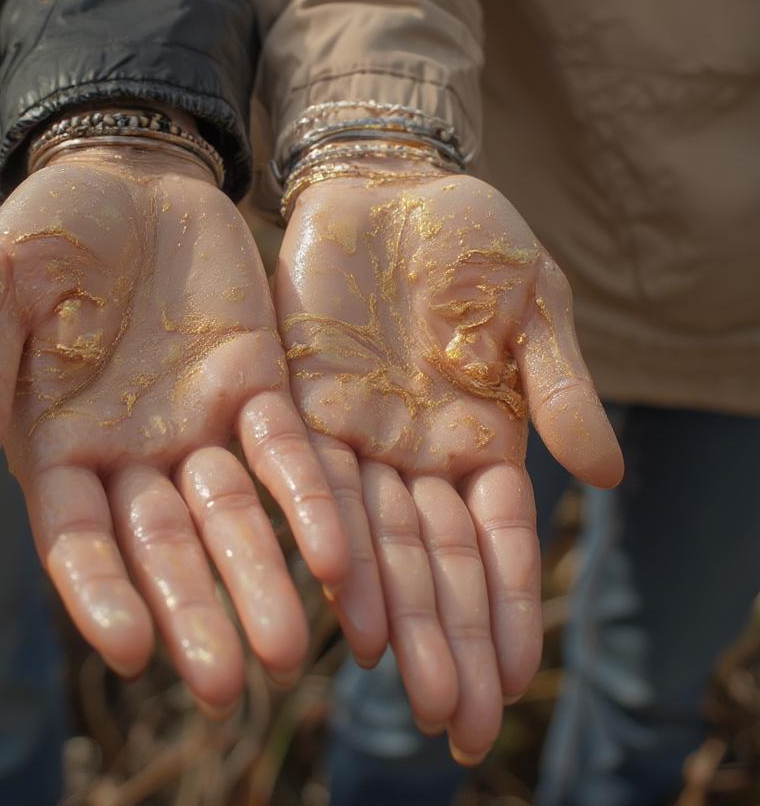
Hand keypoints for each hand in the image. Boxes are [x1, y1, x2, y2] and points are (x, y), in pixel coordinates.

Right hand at [0, 145, 347, 714]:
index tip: (133, 650)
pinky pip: (289, 451)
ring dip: (261, 577)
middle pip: (165, 549)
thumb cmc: (46, 229)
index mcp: (57, 446)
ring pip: (235, 516)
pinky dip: (311, 498)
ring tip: (288, 650)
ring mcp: (200, 424)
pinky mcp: (259, 385)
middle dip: (194, 612)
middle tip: (226, 686)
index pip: (76, 541)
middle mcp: (133, 455)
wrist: (128, 170)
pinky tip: (342, 552)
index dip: (100, 595)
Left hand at [276, 163, 622, 761]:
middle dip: (447, 638)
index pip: (498, 540)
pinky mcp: (302, 400)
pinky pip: (313, 479)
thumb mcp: (536, 305)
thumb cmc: (473, 242)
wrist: (391, 183)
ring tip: (400, 683)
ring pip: (375, 536)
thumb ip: (562, 386)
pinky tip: (337, 599)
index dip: (508, 607)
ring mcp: (360, 432)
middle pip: (436, 559)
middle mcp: (418, 452)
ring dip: (391, 610)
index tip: (514, 682)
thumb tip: (606, 477)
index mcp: (482, 436)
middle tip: (453, 723)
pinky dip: (328, 537)